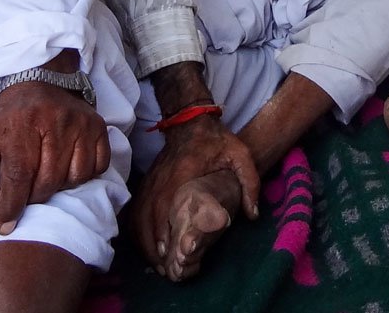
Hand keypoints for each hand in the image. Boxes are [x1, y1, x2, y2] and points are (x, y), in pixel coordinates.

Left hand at [0, 81, 109, 235]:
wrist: (38, 84)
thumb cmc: (9, 121)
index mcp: (21, 124)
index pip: (19, 175)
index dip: (11, 205)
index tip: (4, 225)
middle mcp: (55, 120)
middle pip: (48, 181)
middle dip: (33, 197)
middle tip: (25, 193)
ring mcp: (81, 123)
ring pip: (75, 178)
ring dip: (58, 187)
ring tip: (45, 177)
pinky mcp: (99, 127)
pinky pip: (97, 167)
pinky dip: (82, 175)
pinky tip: (66, 168)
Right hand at [132, 114, 258, 271]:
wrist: (191, 121)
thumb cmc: (217, 140)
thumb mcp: (240, 155)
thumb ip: (249, 182)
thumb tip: (253, 215)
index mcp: (182, 172)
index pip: (165, 203)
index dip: (163, 229)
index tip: (168, 251)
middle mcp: (161, 179)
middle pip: (148, 216)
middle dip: (153, 245)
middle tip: (165, 268)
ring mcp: (151, 181)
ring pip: (139, 216)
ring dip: (144, 241)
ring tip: (157, 264)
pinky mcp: (146, 184)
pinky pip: (135, 211)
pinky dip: (138, 231)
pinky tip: (147, 247)